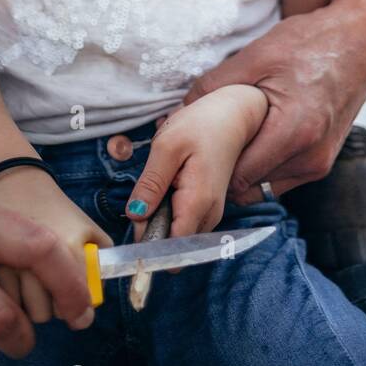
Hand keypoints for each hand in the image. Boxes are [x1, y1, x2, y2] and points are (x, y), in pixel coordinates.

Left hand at [123, 86, 267, 239]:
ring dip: (160, 217)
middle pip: (172, 243)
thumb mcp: (167, 147)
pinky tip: (170, 186)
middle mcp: (208, 216)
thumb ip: (151, 183)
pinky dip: (169, 210)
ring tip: (162, 184)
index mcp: (198, 203)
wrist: (231, 116)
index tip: (135, 221)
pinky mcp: (207, 209)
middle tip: (147, 192)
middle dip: (152, 227)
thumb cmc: (201, 126)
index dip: (148, 242)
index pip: (172, 248)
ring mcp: (210, 214)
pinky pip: (182, 221)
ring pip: (176, 233)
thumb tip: (136, 215)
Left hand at [182, 0, 365, 203]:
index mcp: (295, 132)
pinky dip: (262, 162)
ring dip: (243, 166)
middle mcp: (311, 158)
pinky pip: (281, 176)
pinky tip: (253, 134)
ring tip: (229, 135)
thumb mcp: (257, 56)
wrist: (361, 37)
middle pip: (248, 186)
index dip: (208, 166)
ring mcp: (320, 163)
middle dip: (222, 169)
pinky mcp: (323, 161)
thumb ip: (214, 87)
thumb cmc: (311, 42)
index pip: (235, 178)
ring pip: (264, 185)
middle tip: (202, 142)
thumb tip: (177, 113)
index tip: (189, 149)